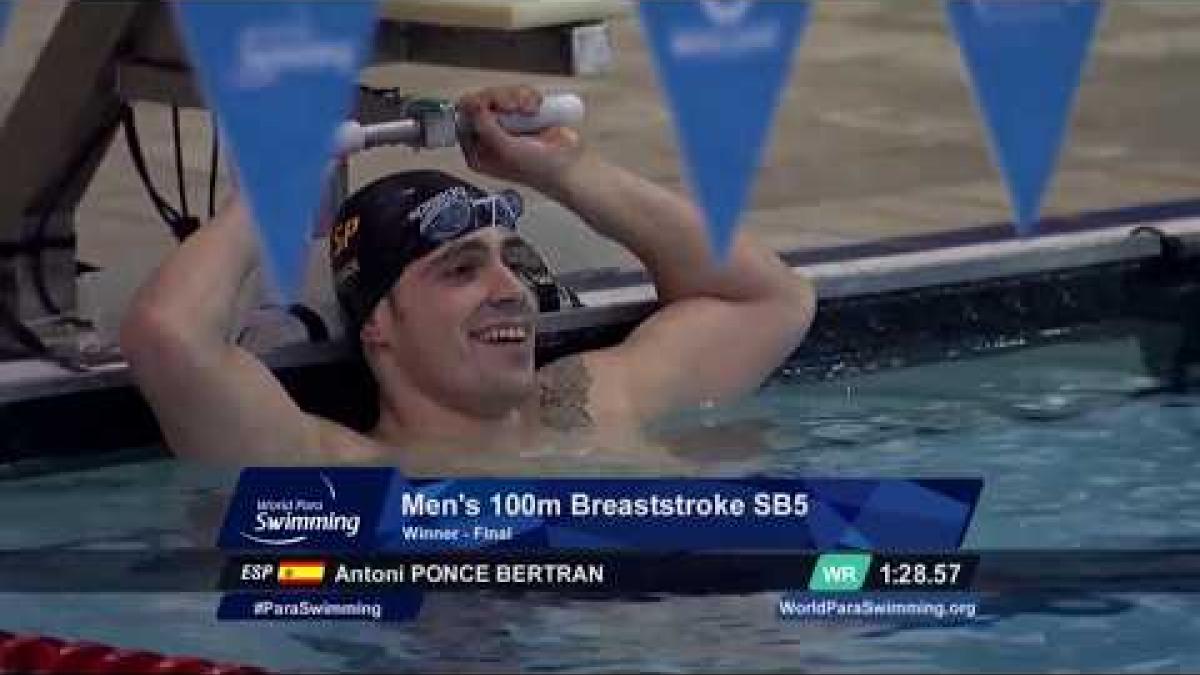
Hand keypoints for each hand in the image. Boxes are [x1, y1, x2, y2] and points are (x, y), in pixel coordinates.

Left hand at [458, 85, 584, 193]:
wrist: (571, 165)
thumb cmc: (538, 167)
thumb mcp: (507, 151)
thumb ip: (486, 128)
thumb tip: (472, 105)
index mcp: (478, 151)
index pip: (463, 120)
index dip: (474, 107)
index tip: (488, 105)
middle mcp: (489, 137)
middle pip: (481, 102)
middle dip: (499, 100)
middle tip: (515, 107)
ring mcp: (507, 123)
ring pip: (500, 94)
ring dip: (516, 97)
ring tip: (531, 109)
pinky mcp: (523, 113)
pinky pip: (518, 93)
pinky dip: (528, 96)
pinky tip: (536, 106)